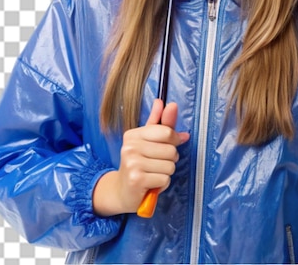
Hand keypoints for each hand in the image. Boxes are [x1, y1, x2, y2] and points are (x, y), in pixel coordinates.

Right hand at [92, 99, 189, 215]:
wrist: (123, 191)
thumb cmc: (139, 164)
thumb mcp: (148, 141)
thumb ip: (161, 123)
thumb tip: (171, 105)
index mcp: (133, 134)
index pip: (166, 132)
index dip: (174, 140)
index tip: (169, 145)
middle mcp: (130, 147)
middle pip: (171, 150)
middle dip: (170, 159)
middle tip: (156, 164)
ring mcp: (132, 163)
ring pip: (169, 166)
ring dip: (166, 173)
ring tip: (153, 174)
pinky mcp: (136, 180)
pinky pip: (164, 179)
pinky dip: (162, 184)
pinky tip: (151, 184)